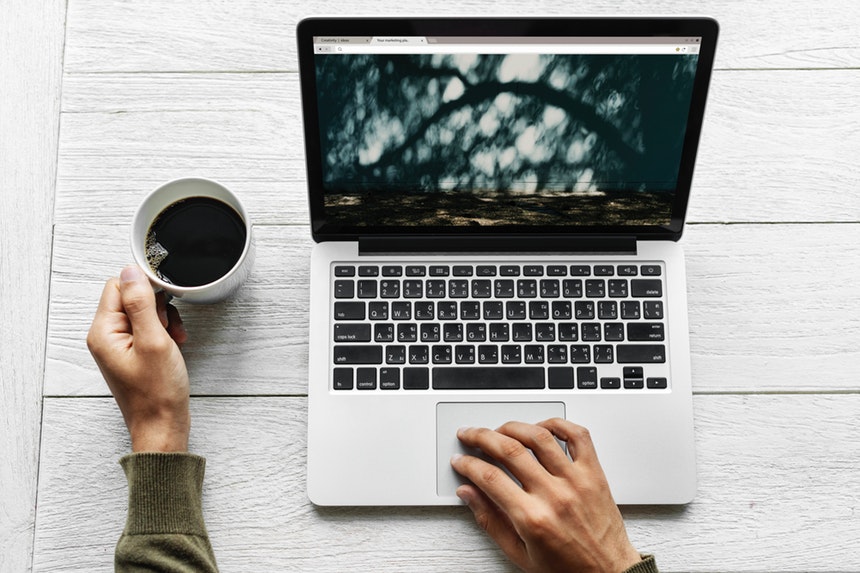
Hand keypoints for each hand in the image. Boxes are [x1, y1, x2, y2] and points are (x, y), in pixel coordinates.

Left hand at [87, 265, 189, 452]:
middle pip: (130, 297)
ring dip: (164, 319)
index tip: (166, 300)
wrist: (163, 426)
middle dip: (157, 306)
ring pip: (142, 312)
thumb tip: (130, 271)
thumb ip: (140, 304)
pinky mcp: (132, 353)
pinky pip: (147, 328)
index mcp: (103, 332)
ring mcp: (119, 346)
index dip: (145, 288)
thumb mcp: (153, 341)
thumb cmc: (157, 393)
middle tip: (168, 327)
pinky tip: (174, 344)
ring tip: (173, 339)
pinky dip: (164, 332)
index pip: (119, 286)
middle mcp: (106, 337)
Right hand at [451, 418, 641, 572]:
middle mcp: (554, 495)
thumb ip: (490, 520)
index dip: (468, 464)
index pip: (489, 477)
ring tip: (499, 430)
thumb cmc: (567, 568)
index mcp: (533, 518)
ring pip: (539, 436)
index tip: (460, 461)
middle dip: (481, 437)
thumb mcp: (519, 553)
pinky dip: (557, 424)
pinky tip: (540, 427)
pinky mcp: (594, 473)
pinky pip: (577, 436)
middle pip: (509, 450)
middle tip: (469, 436)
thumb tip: (468, 493)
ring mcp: (576, 480)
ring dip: (513, 427)